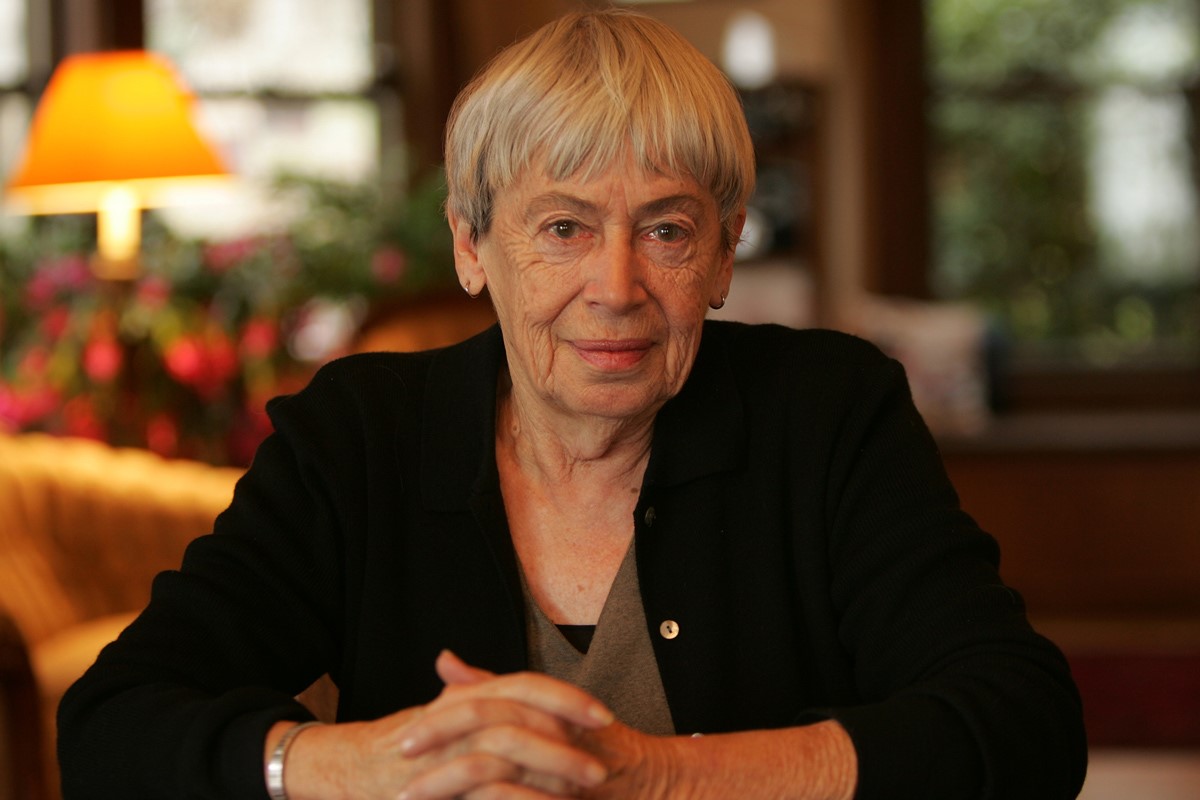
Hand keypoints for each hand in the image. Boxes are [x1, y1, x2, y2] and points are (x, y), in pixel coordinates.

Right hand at [276, 651, 612, 798]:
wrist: (343, 770)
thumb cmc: (401, 744)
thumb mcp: (441, 713)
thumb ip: (473, 691)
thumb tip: (508, 678)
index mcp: (459, 700)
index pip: (520, 685)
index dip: (563, 696)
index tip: (602, 713)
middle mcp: (450, 722)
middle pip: (516, 717)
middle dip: (564, 737)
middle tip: (605, 757)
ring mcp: (439, 757)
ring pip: (501, 754)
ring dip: (548, 771)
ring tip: (586, 787)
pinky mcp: (432, 789)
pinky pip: (480, 793)